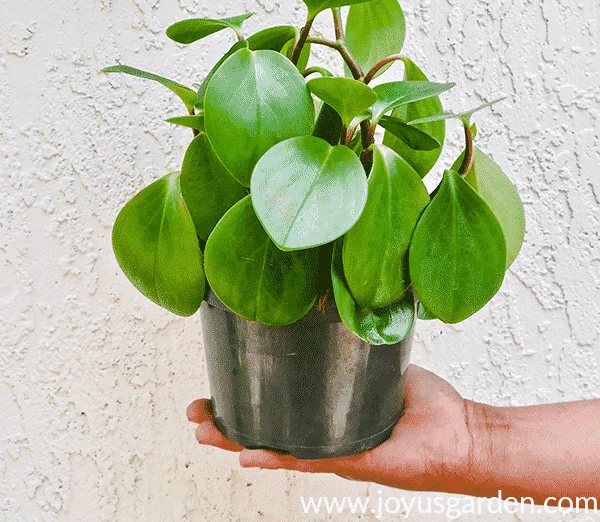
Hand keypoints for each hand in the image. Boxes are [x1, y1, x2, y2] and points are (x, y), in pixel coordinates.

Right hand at [187, 365, 476, 493]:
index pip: (282, 405)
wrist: (461, 435)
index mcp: (330, 412)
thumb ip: (359, 344)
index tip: (218, 382)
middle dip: (228, 421)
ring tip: (205, 430)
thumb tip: (340, 304)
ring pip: (275, 447)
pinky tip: (247, 454)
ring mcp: (333, 450)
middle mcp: (325, 433)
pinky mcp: (349, 461)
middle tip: (196, 410)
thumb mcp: (385, 364)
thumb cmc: (430, 405)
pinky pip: (306, 459)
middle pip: (267, 429)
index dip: (248, 398)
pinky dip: (274, 456)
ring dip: (237, 439)